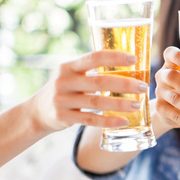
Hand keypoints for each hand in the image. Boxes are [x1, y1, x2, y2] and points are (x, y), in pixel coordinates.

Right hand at [31, 50, 148, 132]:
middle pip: (99, 82)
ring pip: (96, 103)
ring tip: (137, 105)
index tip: (134, 59)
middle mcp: (64, 81)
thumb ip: (91, 71)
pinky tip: (123, 121)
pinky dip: (108, 121)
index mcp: (68, 67)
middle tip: (143, 87)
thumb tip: (128, 66)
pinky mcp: (63, 117)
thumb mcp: (72, 75)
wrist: (36, 112)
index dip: (115, 57)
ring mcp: (62, 100)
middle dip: (124, 84)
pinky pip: (90, 120)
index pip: (94, 58)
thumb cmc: (65, 90)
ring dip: (119, 104)